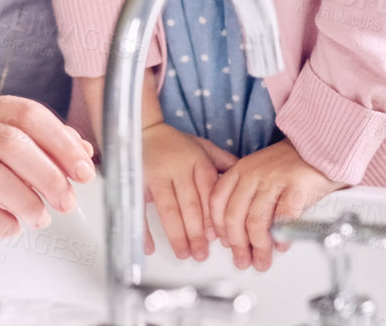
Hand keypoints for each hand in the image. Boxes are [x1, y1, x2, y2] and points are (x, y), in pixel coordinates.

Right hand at [0, 94, 96, 238]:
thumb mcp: (12, 143)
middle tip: (67, 200)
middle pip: (12, 143)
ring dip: (26, 201)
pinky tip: (13, 225)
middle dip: (48, 176)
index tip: (85, 170)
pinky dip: (1, 221)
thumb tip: (83, 151)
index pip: (29, 115)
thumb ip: (47, 142)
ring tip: (41, 217)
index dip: (61, 144)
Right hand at [140, 122, 236, 261]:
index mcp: (197, 162)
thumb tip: (247, 179)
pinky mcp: (137, 181)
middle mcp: (178, 169)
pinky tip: (150, 248)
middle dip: (196, 233)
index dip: (212, 218)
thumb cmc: (178, 143)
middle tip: (201, 255)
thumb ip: (224, 163)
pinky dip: (144, 230)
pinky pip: (140, 209)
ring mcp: (156, 175)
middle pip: (189, 205)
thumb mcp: (205, 147)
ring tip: (183, 254)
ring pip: (168, 210)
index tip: (216, 239)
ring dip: (176, 235)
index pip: (208, 193)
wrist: (146, 130)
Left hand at [209, 139, 345, 271]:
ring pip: (257, 221)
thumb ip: (244, 195)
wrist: (318, 147)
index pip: (218, 202)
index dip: (218, 227)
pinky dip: (281, 236)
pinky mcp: (296, 186)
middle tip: (243, 260)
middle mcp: (253, 174)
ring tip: (262, 260)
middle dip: (237, 245)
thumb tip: (234, 231)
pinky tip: (281, 245)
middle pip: (235, 216)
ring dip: (259, 247)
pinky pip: (284, 218)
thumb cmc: (288, 163)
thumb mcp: (257, 171)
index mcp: (240, 170)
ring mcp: (274, 179)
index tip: (225, 244)